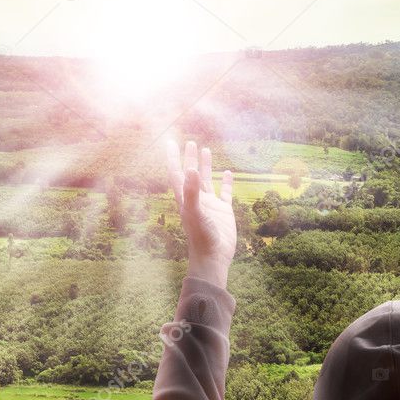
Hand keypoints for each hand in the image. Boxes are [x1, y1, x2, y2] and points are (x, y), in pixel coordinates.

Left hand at [166, 140, 235, 287]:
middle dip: (190, 158)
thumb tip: (192, 169)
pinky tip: (228, 173)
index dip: (173, 158)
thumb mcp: (195, 212)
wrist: (213, 257)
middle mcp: (196, 199)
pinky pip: (225, 193)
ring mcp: (210, 205)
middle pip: (191, 174)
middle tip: (190, 142)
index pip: (177, 173)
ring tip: (206, 150)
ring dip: (206, 166)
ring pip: (207, 181)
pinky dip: (227, 182)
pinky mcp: (224, 211)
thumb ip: (192, 191)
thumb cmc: (201, 237)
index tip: (170, 142)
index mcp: (185, 198)